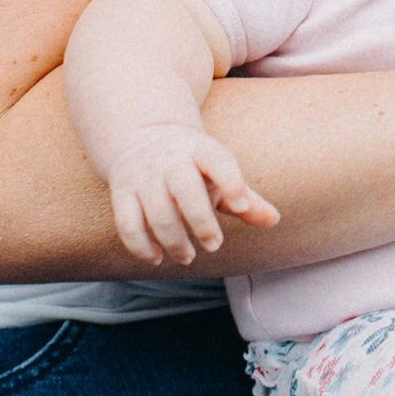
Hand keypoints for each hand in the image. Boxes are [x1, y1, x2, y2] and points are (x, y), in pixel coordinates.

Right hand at [103, 122, 280, 265]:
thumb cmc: (194, 165)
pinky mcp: (121, 192)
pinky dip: (140, 245)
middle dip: (200, 220)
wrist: (144, 137)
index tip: (242, 207)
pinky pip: (127, 222)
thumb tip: (273, 220)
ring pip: (156, 210)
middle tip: (214, 245)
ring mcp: (143, 175)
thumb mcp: (220, 172)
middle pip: (184, 187)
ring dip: (172, 240)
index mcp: (200, 150)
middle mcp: (170, 160)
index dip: (231, 181)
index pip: (217, 160)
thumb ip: (244, 198)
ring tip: (187, 256)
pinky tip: (157, 258)